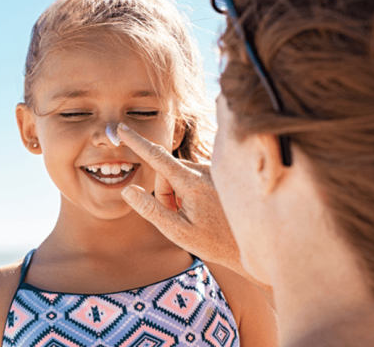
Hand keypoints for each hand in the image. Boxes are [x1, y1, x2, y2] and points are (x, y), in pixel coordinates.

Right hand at [117, 123, 269, 290]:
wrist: (252, 245)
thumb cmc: (214, 242)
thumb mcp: (176, 231)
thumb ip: (150, 209)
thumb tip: (128, 190)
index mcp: (192, 182)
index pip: (157, 157)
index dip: (136, 142)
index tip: (121, 128)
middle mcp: (205, 170)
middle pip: (166, 173)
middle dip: (164, 193)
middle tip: (177, 217)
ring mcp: (214, 171)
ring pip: (179, 175)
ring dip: (178, 194)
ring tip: (194, 216)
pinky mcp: (219, 175)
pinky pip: (192, 177)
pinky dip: (190, 192)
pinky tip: (204, 210)